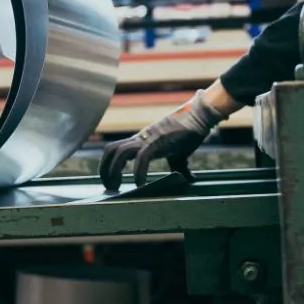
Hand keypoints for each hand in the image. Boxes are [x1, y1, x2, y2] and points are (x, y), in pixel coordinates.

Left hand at [99, 89, 228, 191]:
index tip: (111, 181)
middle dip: (105, 170)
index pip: (114, 149)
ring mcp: (148, 139)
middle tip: (110, 187)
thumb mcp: (180, 154)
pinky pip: (142, 157)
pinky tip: (140, 184)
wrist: (199, 116)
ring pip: (119, 152)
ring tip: (118, 187)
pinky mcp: (158, 142)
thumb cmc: (189, 133)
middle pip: (110, 150)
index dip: (107, 165)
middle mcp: (140, 139)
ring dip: (114, 171)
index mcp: (141, 141)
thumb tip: (188, 179)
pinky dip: (138, 172)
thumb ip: (179, 166)